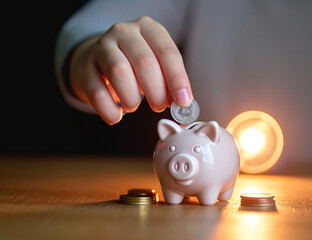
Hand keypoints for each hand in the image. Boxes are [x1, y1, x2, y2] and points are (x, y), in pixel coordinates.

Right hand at [69, 16, 192, 124]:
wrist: (98, 62)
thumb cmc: (134, 66)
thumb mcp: (156, 66)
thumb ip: (170, 82)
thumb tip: (183, 103)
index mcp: (148, 28)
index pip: (167, 52)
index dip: (178, 80)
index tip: (183, 102)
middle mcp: (124, 32)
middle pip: (145, 62)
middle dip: (156, 91)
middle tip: (158, 106)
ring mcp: (101, 47)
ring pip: (119, 72)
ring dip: (132, 98)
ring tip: (133, 105)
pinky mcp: (85, 67)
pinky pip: (97, 92)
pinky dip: (109, 110)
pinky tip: (116, 115)